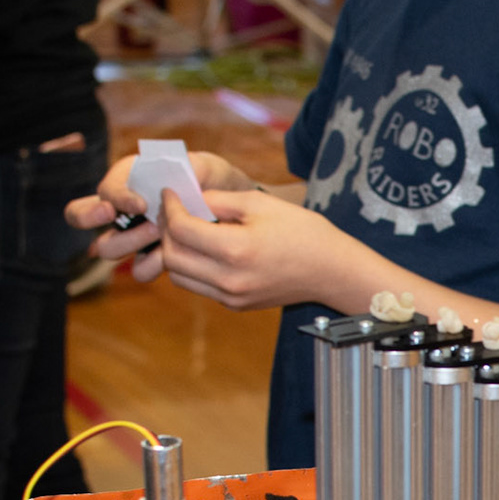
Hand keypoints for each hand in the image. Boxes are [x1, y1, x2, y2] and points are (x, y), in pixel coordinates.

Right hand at [63, 150, 258, 276]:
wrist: (235, 210)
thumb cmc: (214, 180)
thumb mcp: (205, 166)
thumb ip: (188, 167)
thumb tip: (172, 178)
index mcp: (128, 178)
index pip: (105, 188)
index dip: (117, 197)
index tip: (142, 204)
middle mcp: (121, 206)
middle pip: (80, 215)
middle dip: (91, 217)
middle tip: (126, 218)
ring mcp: (131, 234)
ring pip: (106, 247)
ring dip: (129, 243)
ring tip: (159, 234)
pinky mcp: (151, 257)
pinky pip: (138, 269)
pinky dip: (149, 265)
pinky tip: (168, 258)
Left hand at [152, 188, 354, 309]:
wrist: (331, 270)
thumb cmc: (302, 230)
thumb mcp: (260, 202)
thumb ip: (218, 200)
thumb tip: (187, 198)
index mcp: (235, 249)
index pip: (180, 229)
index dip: (170, 208)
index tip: (170, 194)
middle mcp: (229, 279)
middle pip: (171, 256)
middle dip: (167, 231)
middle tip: (175, 212)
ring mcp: (231, 297)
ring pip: (179, 276)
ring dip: (176, 252)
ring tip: (188, 231)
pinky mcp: (236, 305)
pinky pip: (199, 286)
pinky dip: (193, 267)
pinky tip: (207, 249)